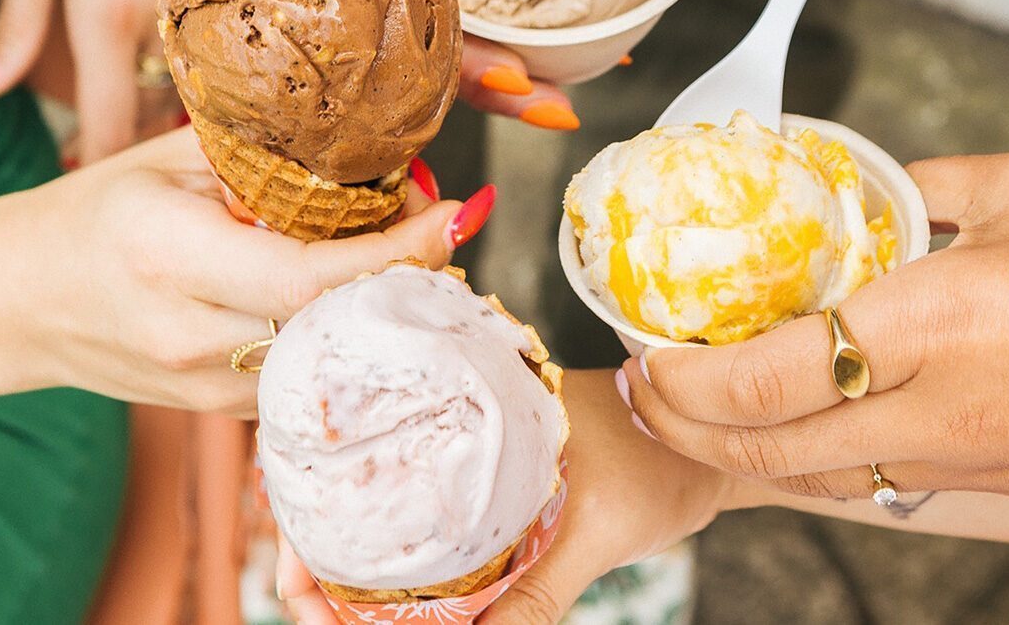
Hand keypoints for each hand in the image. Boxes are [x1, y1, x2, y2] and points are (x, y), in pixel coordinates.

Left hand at [0, 0, 237, 161]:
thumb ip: (14, 26)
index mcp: (110, 12)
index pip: (108, 125)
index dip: (91, 163)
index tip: (75, 176)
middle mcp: (171, 17)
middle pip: (159, 117)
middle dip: (131, 140)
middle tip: (99, 147)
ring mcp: (218, 0)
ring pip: (201, 86)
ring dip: (170, 105)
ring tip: (142, 105)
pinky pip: (229, 44)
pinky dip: (207, 62)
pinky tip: (190, 52)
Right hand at [0, 128, 471, 415]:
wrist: (7, 304)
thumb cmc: (86, 217)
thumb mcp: (166, 161)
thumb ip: (264, 162)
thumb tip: (374, 161)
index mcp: (170, 256)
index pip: (312, 276)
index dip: (398, 252)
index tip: (458, 210)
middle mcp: (189, 335)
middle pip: (337, 323)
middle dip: (407, 272)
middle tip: (434, 216)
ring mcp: (202, 389)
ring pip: (332, 356)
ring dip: (382, 305)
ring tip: (396, 245)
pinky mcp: (216, 413)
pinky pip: (307, 374)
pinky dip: (344, 332)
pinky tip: (351, 288)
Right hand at [276, 369, 729, 623]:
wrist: (712, 443)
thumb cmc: (663, 462)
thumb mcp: (596, 532)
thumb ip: (535, 595)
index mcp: (466, 405)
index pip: (361, 451)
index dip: (309, 518)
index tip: (297, 582)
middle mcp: (455, 424)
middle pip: (359, 487)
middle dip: (318, 555)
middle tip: (304, 610)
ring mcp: (470, 460)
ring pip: (390, 515)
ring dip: (358, 570)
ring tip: (333, 616)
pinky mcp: (492, 493)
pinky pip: (432, 537)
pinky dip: (406, 576)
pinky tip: (391, 612)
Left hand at [621, 152, 1008, 497]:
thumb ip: (925, 188)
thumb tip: (865, 192)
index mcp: (936, 322)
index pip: (763, 373)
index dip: (682, 373)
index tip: (645, 348)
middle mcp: (939, 410)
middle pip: (766, 448)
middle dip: (685, 424)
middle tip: (643, 388)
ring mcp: (967, 463)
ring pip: (813, 479)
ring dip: (738, 449)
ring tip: (696, 409)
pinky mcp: (996, 487)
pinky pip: (875, 483)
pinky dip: (812, 460)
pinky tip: (794, 426)